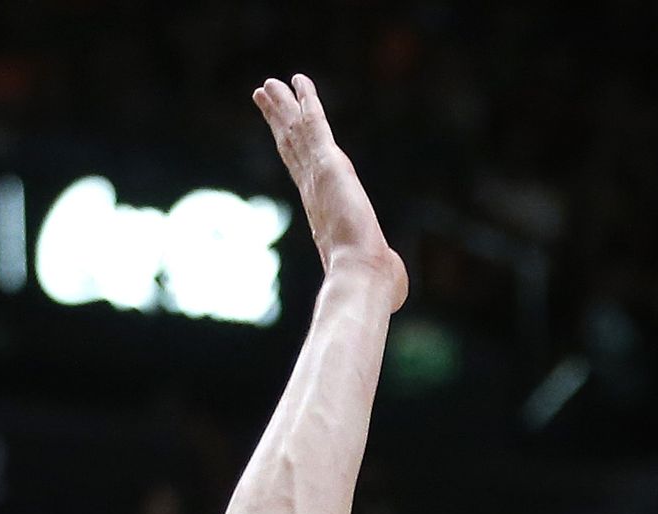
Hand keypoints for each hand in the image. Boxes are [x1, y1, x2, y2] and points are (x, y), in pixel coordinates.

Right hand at [253, 74, 406, 310]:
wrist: (362, 280)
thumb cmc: (372, 288)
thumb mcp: (378, 275)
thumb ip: (381, 271)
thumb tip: (392, 289)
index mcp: (323, 216)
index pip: (303, 176)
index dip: (292, 153)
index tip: (282, 137)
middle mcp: (314, 193)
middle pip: (291, 148)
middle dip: (279, 123)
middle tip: (264, 98)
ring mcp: (318, 178)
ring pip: (296, 133)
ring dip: (283, 107)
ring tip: (269, 85)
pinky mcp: (328, 164)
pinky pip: (315, 124)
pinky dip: (306, 101)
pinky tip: (299, 80)